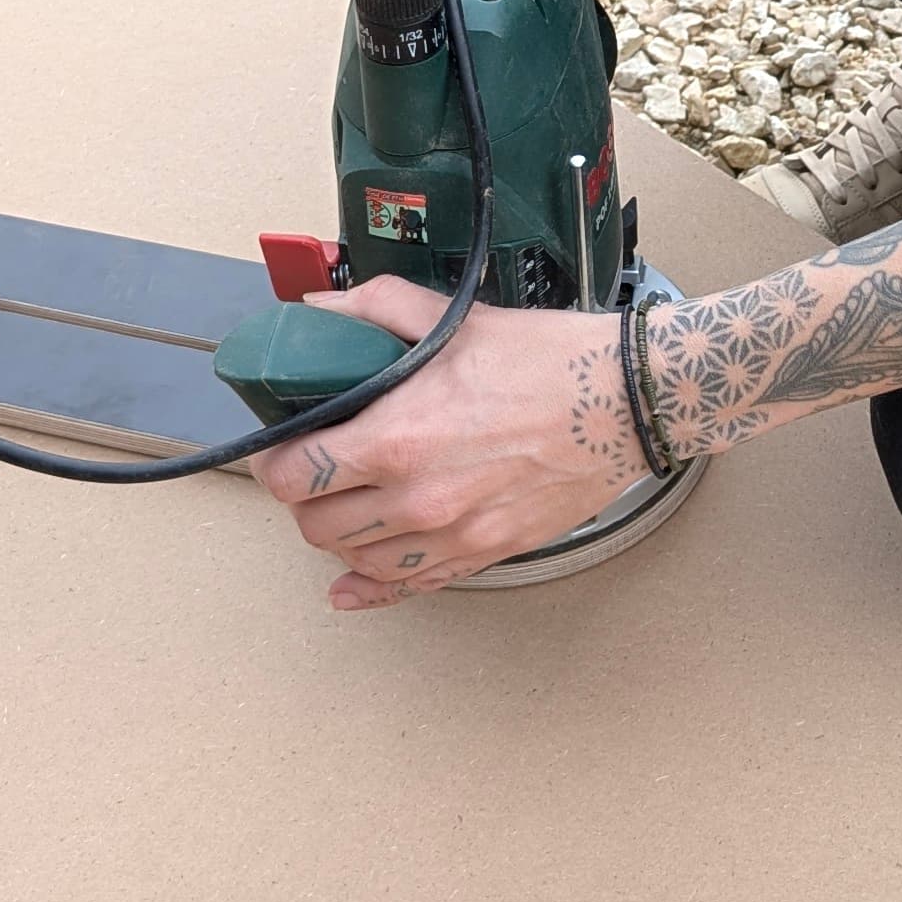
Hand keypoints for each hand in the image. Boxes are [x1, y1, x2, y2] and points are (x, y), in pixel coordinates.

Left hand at [252, 278, 649, 606]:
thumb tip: (322, 313)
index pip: (296, 476)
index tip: (280, 449)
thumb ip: (377, 312)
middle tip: (313, 471)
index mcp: (400, 437)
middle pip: (318, 526)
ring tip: (345, 505)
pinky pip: (411, 587)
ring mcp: (453, 534)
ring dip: (339, 536)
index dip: (276, 462)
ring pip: (357, 560)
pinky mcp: (484, 553)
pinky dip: (371, 589)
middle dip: (304, 498)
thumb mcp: (455, 320)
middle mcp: (419, 498)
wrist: (626, 402)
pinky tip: (350, 587)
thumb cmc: (549, 361)